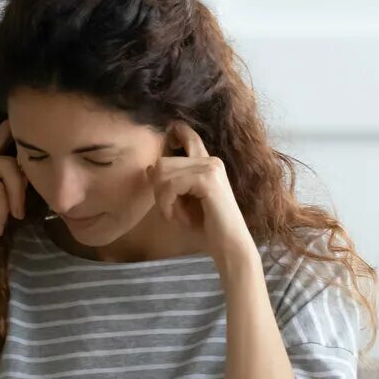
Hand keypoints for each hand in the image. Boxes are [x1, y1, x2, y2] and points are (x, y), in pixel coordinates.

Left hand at [148, 122, 254, 266]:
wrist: (230, 245)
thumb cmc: (208, 227)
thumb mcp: (183, 202)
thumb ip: (170, 183)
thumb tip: (149, 167)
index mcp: (207, 163)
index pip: (188, 136)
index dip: (174, 133)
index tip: (169, 140)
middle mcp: (211, 160)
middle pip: (162, 162)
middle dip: (158, 190)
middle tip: (170, 211)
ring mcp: (210, 168)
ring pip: (163, 173)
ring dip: (163, 199)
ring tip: (176, 216)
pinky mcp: (207, 179)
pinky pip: (170, 185)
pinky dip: (167, 204)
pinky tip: (177, 218)